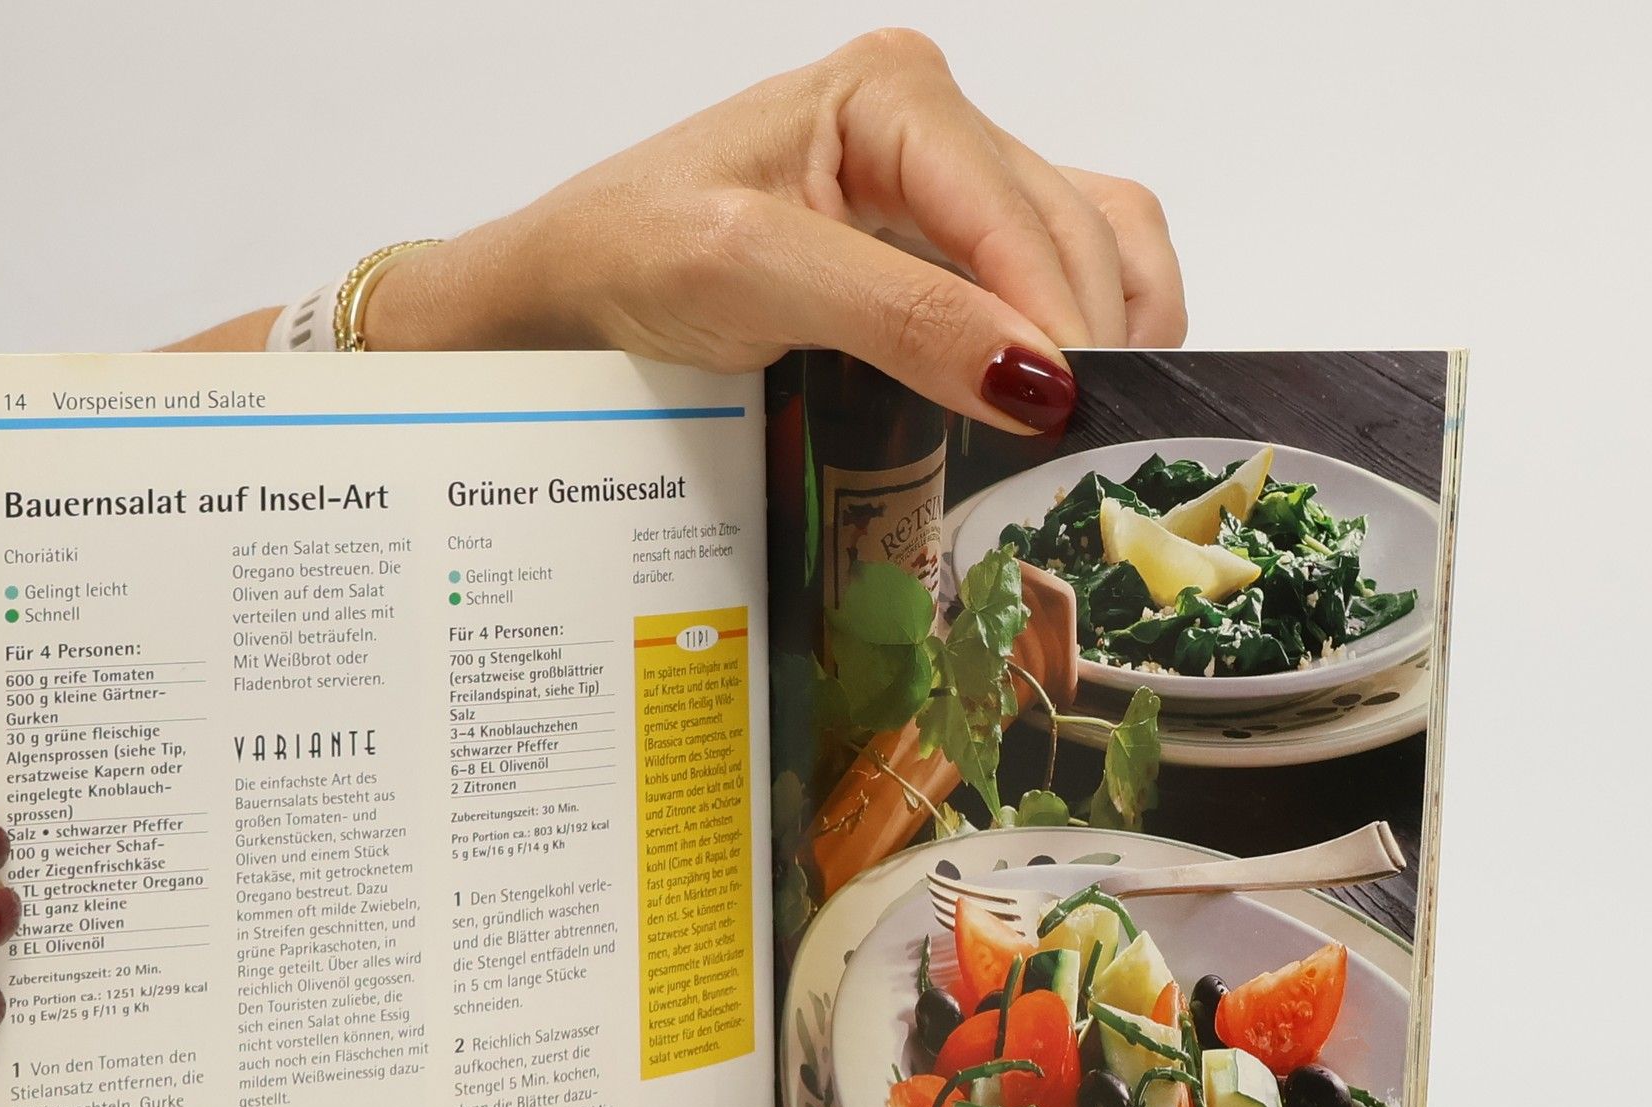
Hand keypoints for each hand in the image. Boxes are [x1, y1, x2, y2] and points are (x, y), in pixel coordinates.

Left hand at [370, 31, 1184, 429]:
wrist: (559, 303)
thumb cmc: (629, 260)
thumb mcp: (755, 274)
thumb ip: (899, 316)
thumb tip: (1035, 380)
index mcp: (894, 94)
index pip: (1018, 210)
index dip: (1060, 314)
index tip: (1078, 414)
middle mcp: (933, 128)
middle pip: (1068, 228)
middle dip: (1092, 333)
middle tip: (1096, 446)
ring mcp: (940, 192)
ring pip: (1083, 246)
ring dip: (1113, 332)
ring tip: (1104, 427)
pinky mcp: (935, 256)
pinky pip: (1047, 279)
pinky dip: (1079, 335)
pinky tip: (1071, 397)